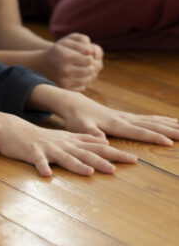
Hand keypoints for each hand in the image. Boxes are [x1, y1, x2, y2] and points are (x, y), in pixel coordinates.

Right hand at [0, 115, 135, 176]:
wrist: (12, 129)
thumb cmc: (37, 136)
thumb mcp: (62, 136)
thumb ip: (81, 139)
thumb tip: (103, 141)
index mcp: (71, 141)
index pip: (97, 147)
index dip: (115, 153)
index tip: (133, 159)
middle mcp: (63, 144)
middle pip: (85, 153)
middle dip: (102, 160)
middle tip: (118, 169)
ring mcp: (48, 148)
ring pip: (65, 157)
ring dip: (76, 164)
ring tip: (89, 172)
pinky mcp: (32, 152)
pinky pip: (38, 161)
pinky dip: (42, 167)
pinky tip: (47, 175)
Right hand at [40, 33, 103, 90]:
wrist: (39, 65)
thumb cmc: (56, 52)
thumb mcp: (65, 44)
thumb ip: (80, 46)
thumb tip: (92, 52)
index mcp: (66, 56)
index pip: (89, 60)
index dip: (89, 58)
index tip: (85, 57)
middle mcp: (64, 69)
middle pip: (89, 70)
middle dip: (90, 67)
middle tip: (85, 65)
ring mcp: (63, 80)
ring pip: (87, 80)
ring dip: (87, 76)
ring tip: (82, 71)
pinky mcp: (63, 88)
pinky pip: (81, 88)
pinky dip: (81, 84)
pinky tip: (76, 78)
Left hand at [60, 95, 178, 145]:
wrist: (76, 104)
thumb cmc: (77, 118)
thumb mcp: (80, 127)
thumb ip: (90, 133)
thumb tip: (102, 140)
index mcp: (116, 124)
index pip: (138, 131)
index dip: (153, 136)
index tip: (169, 142)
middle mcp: (125, 119)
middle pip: (152, 124)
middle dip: (170, 130)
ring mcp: (128, 116)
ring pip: (154, 120)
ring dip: (170, 124)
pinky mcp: (128, 116)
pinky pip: (149, 118)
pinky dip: (163, 120)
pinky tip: (173, 121)